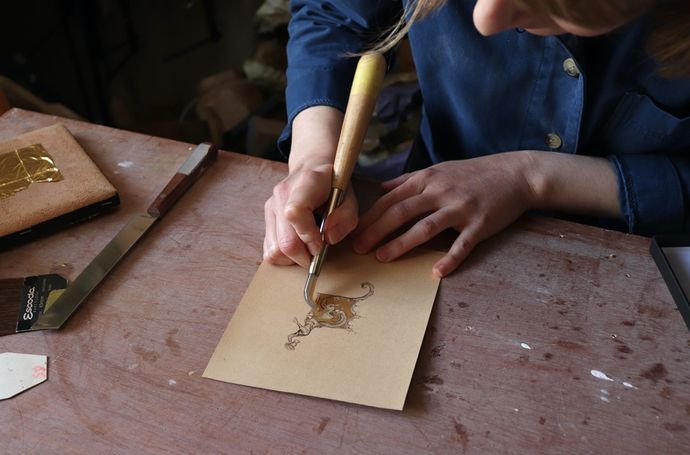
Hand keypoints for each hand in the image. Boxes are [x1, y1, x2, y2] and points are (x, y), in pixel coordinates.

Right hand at [263, 105, 358, 267]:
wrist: (311, 169)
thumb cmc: (333, 187)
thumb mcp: (350, 199)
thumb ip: (345, 219)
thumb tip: (328, 238)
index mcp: (305, 183)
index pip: (295, 213)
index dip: (308, 236)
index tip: (321, 244)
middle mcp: (282, 194)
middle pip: (285, 241)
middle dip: (305, 256)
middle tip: (318, 252)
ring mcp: (271, 207)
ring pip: (275, 250)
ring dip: (294, 258)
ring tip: (307, 248)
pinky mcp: (266, 219)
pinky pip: (269, 250)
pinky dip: (284, 256)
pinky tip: (297, 246)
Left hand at [353, 152, 537, 276]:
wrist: (516, 173)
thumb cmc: (475, 173)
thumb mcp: (440, 169)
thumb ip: (410, 179)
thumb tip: (382, 187)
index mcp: (428, 179)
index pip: (391, 198)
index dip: (370, 216)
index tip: (353, 231)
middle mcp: (441, 192)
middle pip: (401, 212)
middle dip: (376, 231)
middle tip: (358, 248)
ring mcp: (460, 208)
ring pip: (425, 227)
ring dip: (401, 244)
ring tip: (383, 258)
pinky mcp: (480, 224)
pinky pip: (462, 244)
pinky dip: (450, 259)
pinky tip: (436, 272)